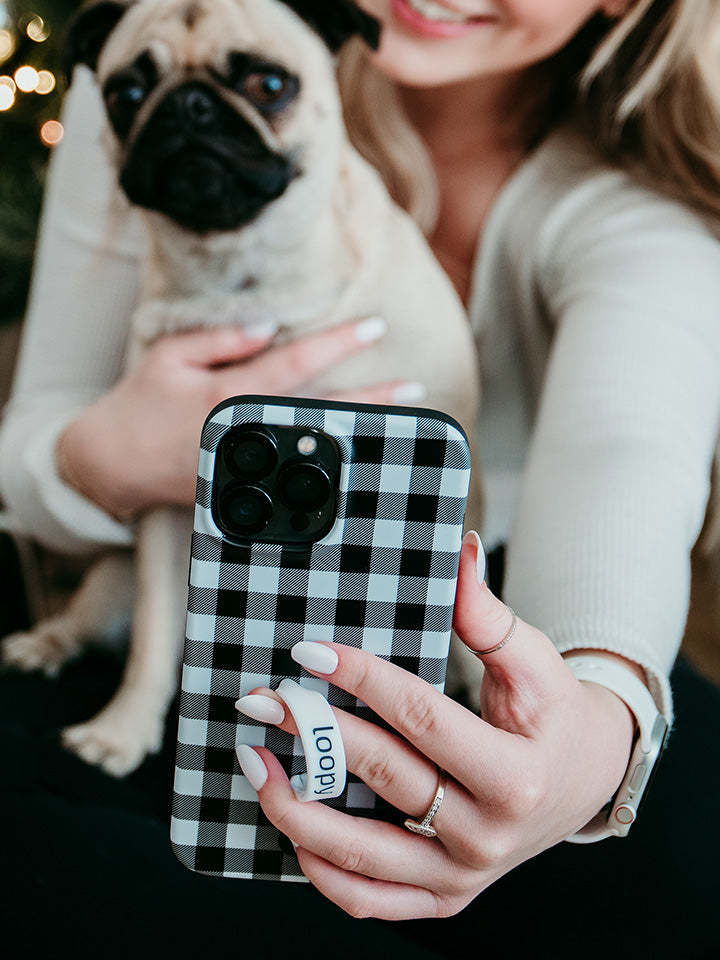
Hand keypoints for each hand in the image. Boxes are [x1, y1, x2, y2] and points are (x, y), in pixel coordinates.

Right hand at [57, 317, 422, 518]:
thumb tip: (269, 326)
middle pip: (320, 413)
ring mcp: (250, 466)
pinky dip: (326, 470)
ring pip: (316, 449)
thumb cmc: (139, 403)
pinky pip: (293, 478)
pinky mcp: (245, 489)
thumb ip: (220, 340)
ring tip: (399, 427)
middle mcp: (248, 433)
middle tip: (414, 388)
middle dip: (370, 400)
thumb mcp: (170, 357)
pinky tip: (355, 466)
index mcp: (230, 395)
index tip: (375, 328)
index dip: (337, 343)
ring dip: (359, 437)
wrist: (110, 466)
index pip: (295, 363)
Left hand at [235, 531, 636, 919]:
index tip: (311, 653)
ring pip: (363, 855)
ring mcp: (464, 875)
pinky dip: (323, 871)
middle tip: (266, 699)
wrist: (585, 779)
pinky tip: (291, 828)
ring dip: (297, 808)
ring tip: (254, 762)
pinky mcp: (446, 896)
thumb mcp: (534, 660)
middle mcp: (488, 835)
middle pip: (384, 778)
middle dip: (314, 732)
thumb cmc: (555, 714)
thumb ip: (488, 613)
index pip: (420, 719)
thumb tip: (459, 551)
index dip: (361, 680)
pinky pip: (371, 900)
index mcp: (516, 775)